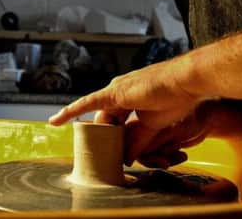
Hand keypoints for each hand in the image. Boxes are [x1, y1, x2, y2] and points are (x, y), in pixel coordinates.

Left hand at [48, 62, 203, 163]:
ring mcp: (115, 91)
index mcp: (130, 98)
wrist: (185, 84)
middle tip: (106, 157)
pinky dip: (70, 112)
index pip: (114, 120)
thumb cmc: (176, 99)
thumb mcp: (153, 125)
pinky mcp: (113, 93)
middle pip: (105, 121)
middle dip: (105, 139)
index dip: (112, 136)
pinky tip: (55, 121)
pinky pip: (86, 104)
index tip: (113, 151)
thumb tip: (126, 158)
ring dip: (100, 136)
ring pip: (99, 118)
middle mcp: (119, 92)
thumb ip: (138, 140)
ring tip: (97, 151)